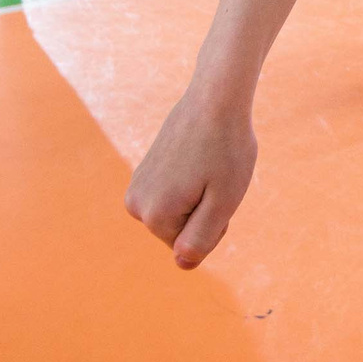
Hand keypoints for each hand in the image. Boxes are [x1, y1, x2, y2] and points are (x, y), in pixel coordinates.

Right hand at [125, 85, 258, 269]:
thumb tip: (182, 263)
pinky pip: (172, 196)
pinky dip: (189, 183)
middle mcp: (136, 203)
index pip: (189, 247)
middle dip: (203, 211)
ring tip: (206, 166)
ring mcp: (136, 185)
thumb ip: (202, 239)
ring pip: (176, 214)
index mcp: (155, 215)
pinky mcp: (143, 170)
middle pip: (179, 232)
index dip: (214, 224)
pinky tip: (197, 156)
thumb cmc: (226, 149)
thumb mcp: (224, 202)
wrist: (215, 98)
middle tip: (215, 177)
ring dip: (197, 197)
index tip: (218, 191)